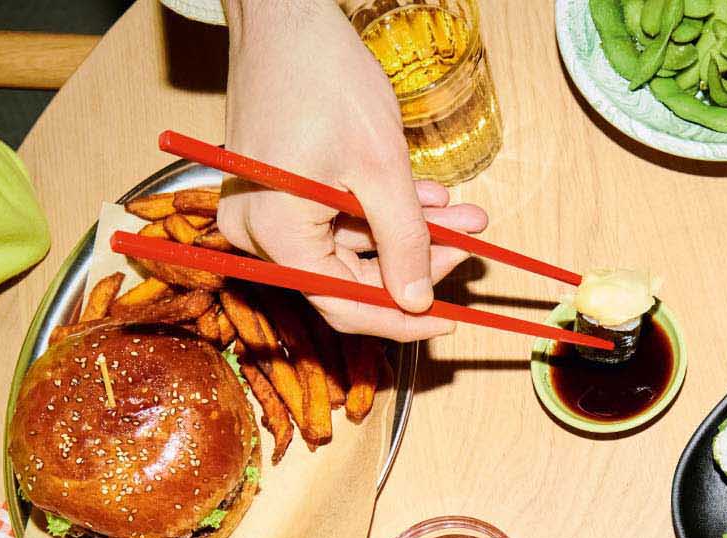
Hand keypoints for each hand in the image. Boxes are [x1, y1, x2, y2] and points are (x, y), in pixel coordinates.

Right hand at [220, 0, 487, 339]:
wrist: (286, 17)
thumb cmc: (323, 80)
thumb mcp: (380, 168)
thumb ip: (404, 241)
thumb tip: (417, 302)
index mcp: (274, 234)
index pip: (344, 305)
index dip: (402, 318)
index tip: (450, 319)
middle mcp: (258, 232)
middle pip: (350, 278)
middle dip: (417, 262)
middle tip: (468, 245)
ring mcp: (267, 211)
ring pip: (353, 247)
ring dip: (411, 233)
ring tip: (465, 216)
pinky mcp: (281, 192)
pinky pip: (339, 220)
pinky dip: (384, 212)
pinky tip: (430, 199)